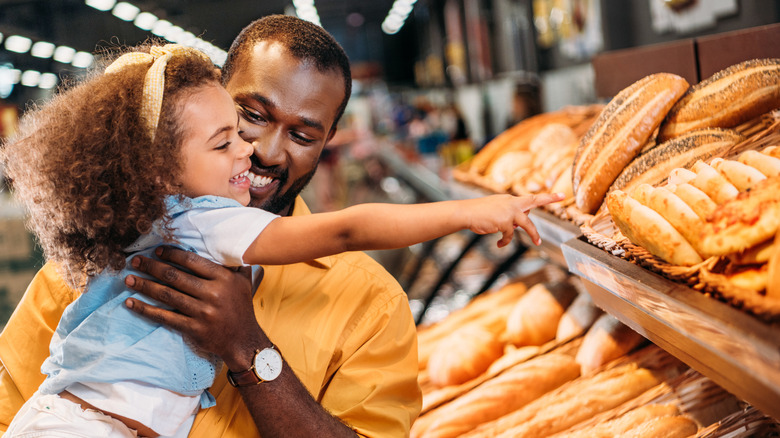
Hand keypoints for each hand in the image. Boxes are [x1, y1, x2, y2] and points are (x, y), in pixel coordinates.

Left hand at [124, 246, 264, 369]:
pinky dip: (146, 309)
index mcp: (223, 278)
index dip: (172, 255)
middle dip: (152, 267)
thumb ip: (237, 264)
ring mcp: (201, 312)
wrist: (243, 340)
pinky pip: (165, 317)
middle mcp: (212, 293)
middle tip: (135, 261)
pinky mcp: (193, 328)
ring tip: (128, 279)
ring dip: (144, 286)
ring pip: (167, 295)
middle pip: (175, 276)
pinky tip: (132, 303)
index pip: (192, 261)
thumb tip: (231, 245)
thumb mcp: (245, 282)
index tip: (157, 251)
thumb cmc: (241, 308)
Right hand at [463, 192, 564, 246]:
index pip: (531, 198)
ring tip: (538, 243)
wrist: (467, 213)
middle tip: (562, 196)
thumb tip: (521, 224)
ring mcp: (509, 212)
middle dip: (549, 198)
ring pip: (527, 224)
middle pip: (534, 201)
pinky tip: (500, 244)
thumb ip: (511, 214)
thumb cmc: (479, 213)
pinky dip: (505, 241)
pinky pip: (510, 235)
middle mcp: (512, 203)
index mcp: (511, 200)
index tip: (560, 195)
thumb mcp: (497, 210)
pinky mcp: (505, 222)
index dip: (546, 197)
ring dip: (534, 234)